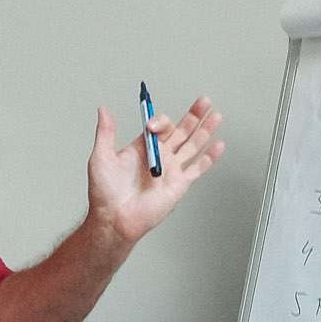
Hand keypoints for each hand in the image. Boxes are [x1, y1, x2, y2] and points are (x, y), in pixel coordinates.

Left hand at [87, 95, 223, 244]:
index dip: (159, 122)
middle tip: (204, 101)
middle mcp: (159, 156)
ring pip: (193, 145)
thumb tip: (103, 110)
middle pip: (181, 131)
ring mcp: (171, 170)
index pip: (159, 127)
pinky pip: (198, 169)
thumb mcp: (101, 157)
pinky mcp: (179, 185)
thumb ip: (106, 132)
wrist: (115, 220)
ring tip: (216, 116)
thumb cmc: (105, 193)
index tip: (152, 125)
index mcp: (142, 148)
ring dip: (205, 130)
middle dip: (194, 115)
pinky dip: (210, 158)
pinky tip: (219, 146)